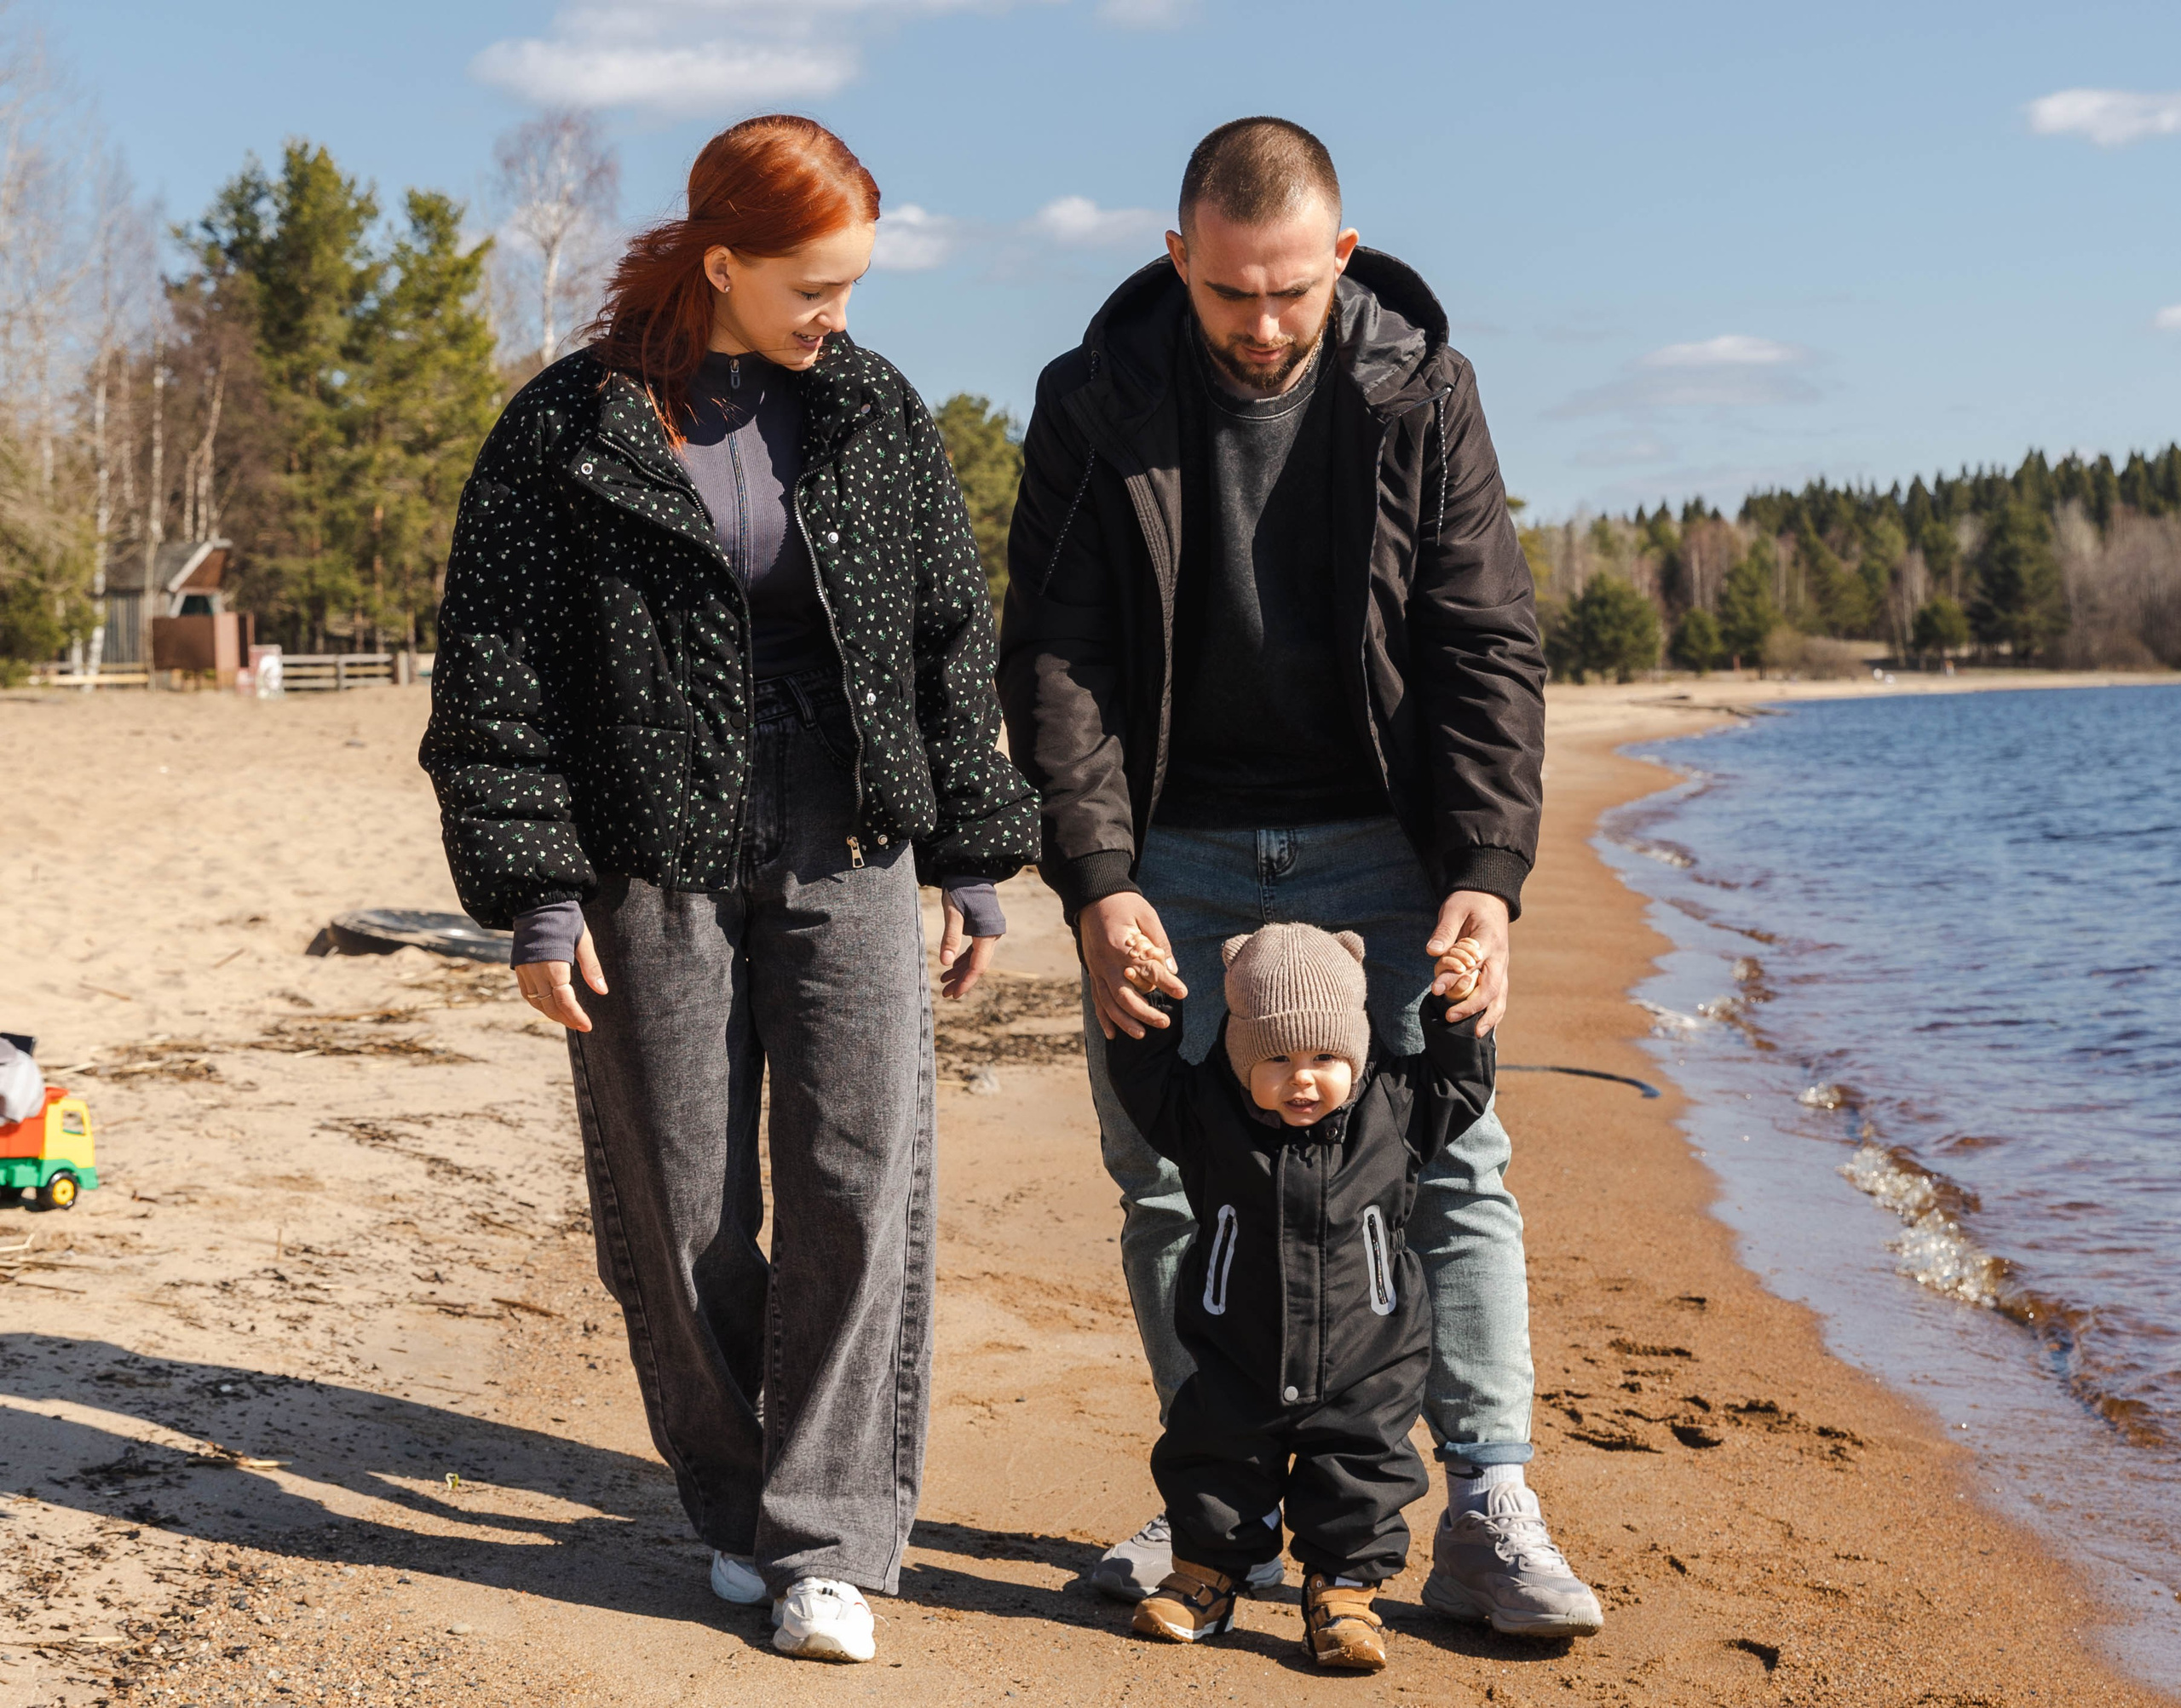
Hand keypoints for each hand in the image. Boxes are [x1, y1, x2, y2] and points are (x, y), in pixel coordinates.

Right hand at [514, 927, 607, 1031]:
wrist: (537, 903)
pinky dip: (538, 1004)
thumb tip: (603, 991)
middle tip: (582, 1025)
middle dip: (566, 1018)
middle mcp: (536, 970)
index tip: (587, 1025)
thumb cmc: (565, 919)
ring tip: (568, 1019)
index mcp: (554, 964)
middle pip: (549, 1005)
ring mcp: (524, 970)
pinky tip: (549, 1007)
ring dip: (552, 1014)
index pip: (564, 1000)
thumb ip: (592, 967)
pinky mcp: (519, 967)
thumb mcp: (584, 940)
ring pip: (537, 1002)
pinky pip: (527, 993)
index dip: (575, 1015)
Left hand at [938, 895, 1001, 1000]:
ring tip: (944, 983)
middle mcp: (992, 936)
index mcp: (987, 934)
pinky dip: (963, 960)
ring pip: (976, 959)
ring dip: (961, 971)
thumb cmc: (961, 890)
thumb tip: (945, 962)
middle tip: (946, 994)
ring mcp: (989, 933)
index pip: (978, 966)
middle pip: (978, 966)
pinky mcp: (983, 929)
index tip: (954, 994)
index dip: (966, 982)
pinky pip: (975, 950)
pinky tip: (951, 966)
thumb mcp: (953, 913)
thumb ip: (951, 937)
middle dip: (962, 980)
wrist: (971, 872)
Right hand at [1080, 893, 1187, 1040]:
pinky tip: (1112, 1034)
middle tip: (1165, 1022)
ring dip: (1125, 1021)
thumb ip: (1160, 942)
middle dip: (1145, 1013)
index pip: (1148, 970)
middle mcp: (1107, 962)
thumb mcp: (1147, 915)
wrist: (1092, 895)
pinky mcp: (1092, 971)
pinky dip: (1104, 1017)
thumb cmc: (1124, 903)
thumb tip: (1174, 968)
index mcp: (1122, 946)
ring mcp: (1097, 968)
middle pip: (1126, 996)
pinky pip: (1096, 998)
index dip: (1167, 983)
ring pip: (1109, 1003)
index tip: (1183, 993)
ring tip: (1142, 1034)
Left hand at [1427, 891, 1510, 1036]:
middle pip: (1492, 988)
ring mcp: (1502, 966)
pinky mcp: (1499, 971)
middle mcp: (1500, 957)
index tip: (1435, 990)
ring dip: (1490, 1016)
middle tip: (1451, 1017)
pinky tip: (1484, 1027)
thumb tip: (1433, 951)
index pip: (1473, 965)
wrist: (1490, 897)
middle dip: (1473, 1006)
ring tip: (1476, 1034)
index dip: (1456, 980)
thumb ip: (1445, 930)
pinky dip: (1494, 1012)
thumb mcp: (1453, 908)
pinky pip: (1500, 995)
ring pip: (1501, 996)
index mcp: (1488, 940)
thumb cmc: (1469, 901)